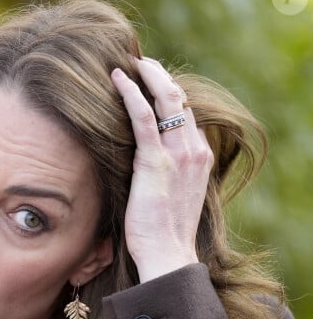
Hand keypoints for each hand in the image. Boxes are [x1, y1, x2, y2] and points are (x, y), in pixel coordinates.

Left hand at [111, 58, 213, 282]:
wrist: (168, 254)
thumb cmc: (165, 233)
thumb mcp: (174, 196)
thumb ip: (171, 173)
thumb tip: (152, 163)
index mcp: (200, 157)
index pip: (187, 115)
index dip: (170, 97)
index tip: (152, 87)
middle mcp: (194, 150)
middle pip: (180, 99)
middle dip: (161, 76)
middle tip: (142, 63)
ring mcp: (178, 154)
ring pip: (167, 99)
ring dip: (148, 75)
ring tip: (130, 64)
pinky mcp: (154, 161)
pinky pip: (144, 116)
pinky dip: (131, 93)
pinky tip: (118, 78)